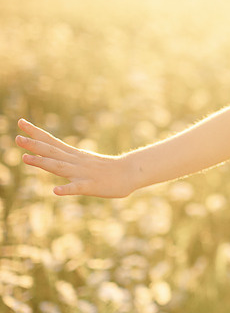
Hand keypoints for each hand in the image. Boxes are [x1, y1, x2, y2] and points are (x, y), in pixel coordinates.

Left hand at [16, 119, 131, 197]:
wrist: (130, 173)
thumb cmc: (107, 169)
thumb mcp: (84, 160)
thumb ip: (68, 159)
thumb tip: (53, 154)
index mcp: (73, 155)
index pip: (51, 141)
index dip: (35, 133)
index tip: (20, 122)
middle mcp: (75, 161)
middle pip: (52, 152)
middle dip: (33, 145)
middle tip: (16, 138)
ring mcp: (82, 173)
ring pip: (59, 167)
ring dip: (42, 163)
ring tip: (25, 158)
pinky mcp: (91, 187)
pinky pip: (77, 188)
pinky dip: (66, 189)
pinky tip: (55, 191)